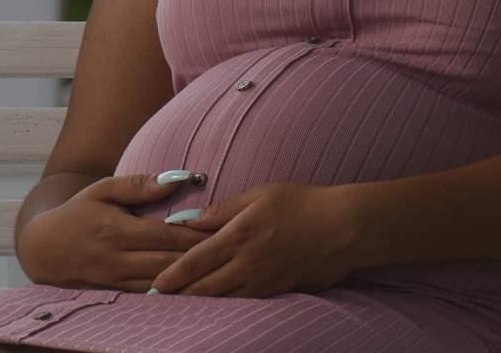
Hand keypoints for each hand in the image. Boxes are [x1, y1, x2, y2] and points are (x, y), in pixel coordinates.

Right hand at [19, 172, 209, 290]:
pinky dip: (173, 291)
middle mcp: (118, 259)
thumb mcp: (103, 189)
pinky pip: (150, 295)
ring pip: (161, 284)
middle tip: (230, 250)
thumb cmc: (79, 212)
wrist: (43, 249)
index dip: (195, 236)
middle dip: (200, 258)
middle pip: (168, 263)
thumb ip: (139, 185)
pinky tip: (194, 284)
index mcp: (117, 231)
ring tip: (218, 267)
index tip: (222, 229)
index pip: (166, 236)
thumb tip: (176, 179)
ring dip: (190, 278)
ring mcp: (116, 280)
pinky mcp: (116, 292)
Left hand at [149, 183, 360, 297]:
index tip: (155, 285)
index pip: (194, 261)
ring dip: (200, 303)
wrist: (345, 227)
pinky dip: (225, 305)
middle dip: (179, 296)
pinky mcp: (278, 291)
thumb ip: (224, 209)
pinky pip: (244, 303)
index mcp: (239, 236)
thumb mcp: (262, 194)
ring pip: (222, 300)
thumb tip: (191, 220)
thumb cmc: (305, 203)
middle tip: (159, 301)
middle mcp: (247, 264)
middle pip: (203, 288)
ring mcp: (263, 281)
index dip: (171, 276)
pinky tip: (218, 304)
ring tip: (182, 305)